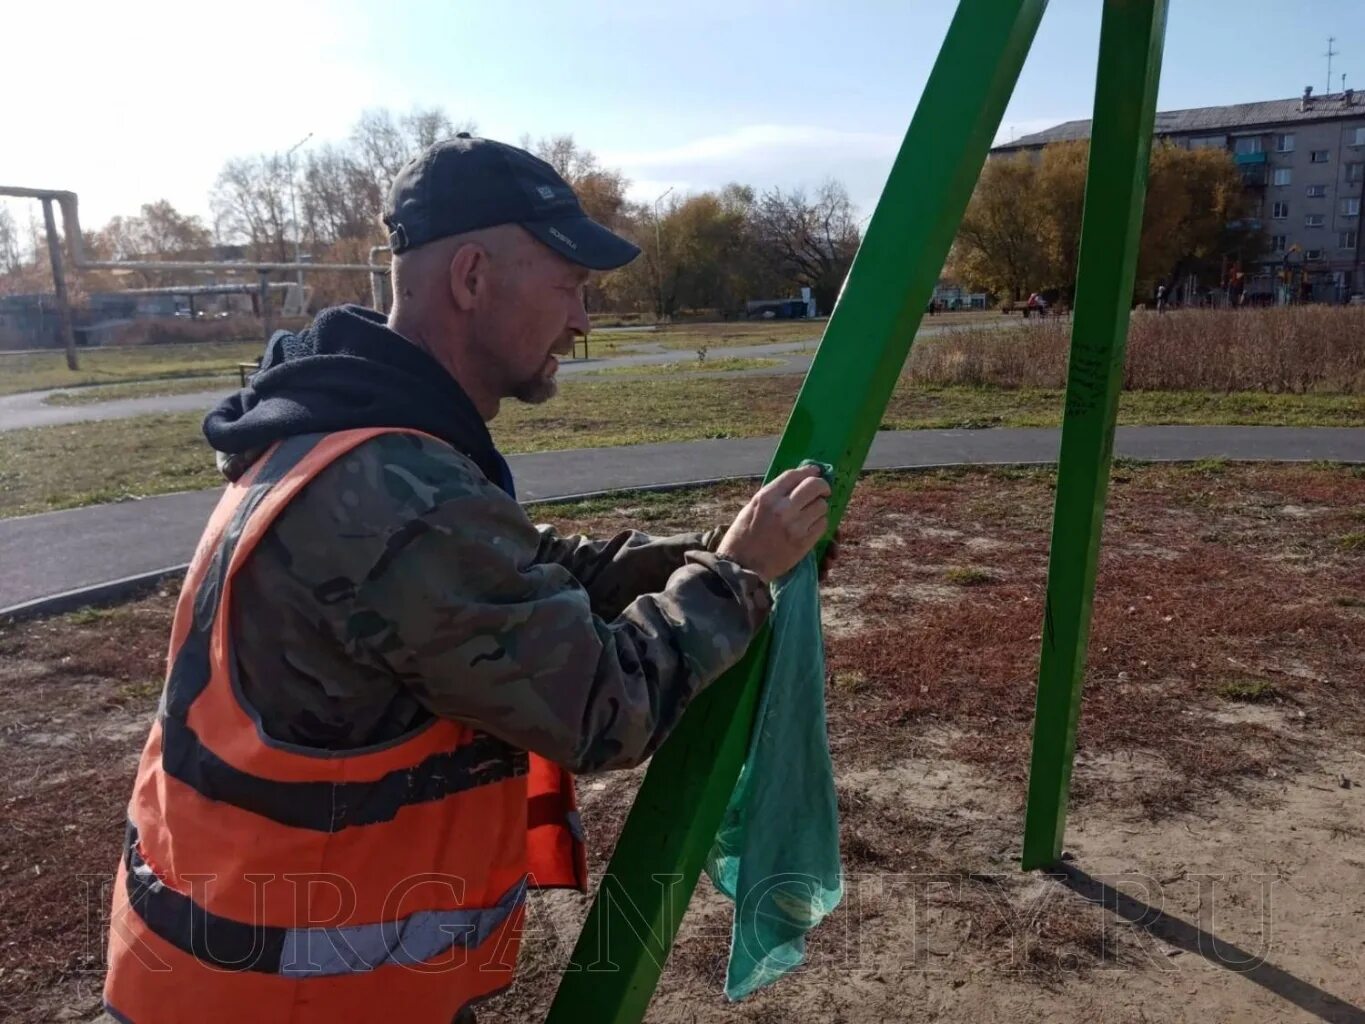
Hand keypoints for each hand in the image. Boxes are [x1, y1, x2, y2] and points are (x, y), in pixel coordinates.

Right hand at [717, 466, 830, 582]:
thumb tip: (796, 483)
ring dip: (820, 507)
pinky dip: (820, 523)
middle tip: (823, 491)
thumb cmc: (742, 536)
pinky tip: (812, 525)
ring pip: (821, 506)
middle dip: (822, 486)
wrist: (741, 566)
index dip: (808, 471)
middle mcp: (782, 508)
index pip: (794, 475)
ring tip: (813, 512)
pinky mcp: (803, 542)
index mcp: (766, 497)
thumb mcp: (752, 508)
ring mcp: (794, 526)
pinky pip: (822, 525)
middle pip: (814, 486)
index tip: (815, 472)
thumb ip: (773, 495)